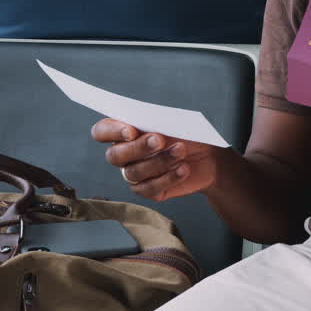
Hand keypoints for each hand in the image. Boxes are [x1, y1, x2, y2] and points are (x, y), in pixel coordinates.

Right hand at [91, 119, 220, 201]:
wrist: (208, 156)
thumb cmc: (187, 133)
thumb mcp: (175, 122)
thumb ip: (159, 120)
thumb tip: (153, 123)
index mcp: (123, 131)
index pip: (101, 131)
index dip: (111, 131)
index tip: (132, 130)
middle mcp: (124, 154)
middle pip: (115, 155)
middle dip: (138, 147)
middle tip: (160, 140)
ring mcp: (135, 174)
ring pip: (134, 173)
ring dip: (159, 161)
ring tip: (181, 151)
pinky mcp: (150, 190)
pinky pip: (150, 188)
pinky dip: (168, 177)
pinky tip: (184, 169)